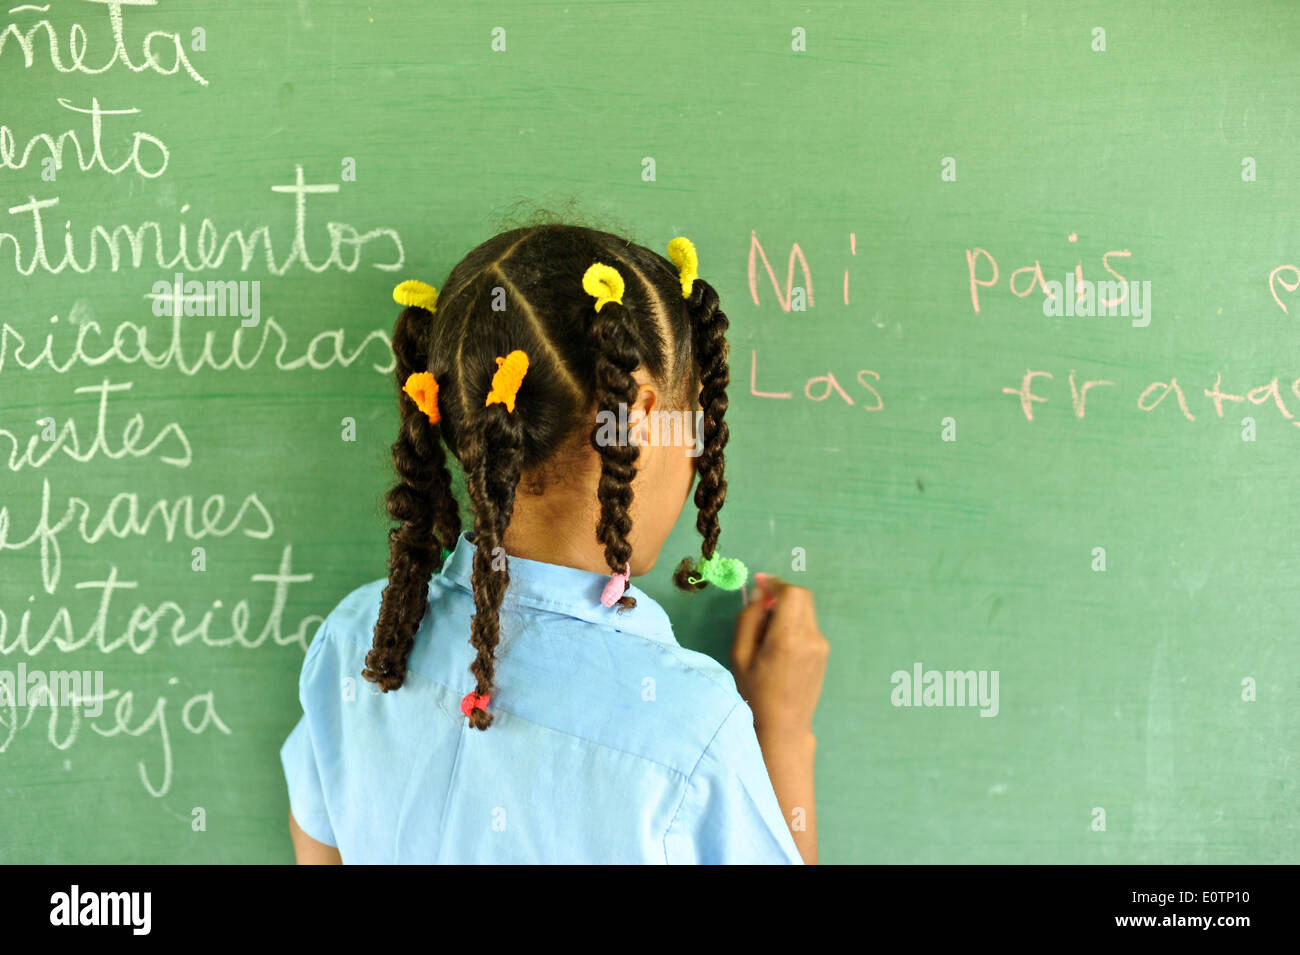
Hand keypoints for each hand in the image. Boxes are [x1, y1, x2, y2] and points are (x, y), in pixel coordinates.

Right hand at [730, 575, 828, 739]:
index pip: (791, 593)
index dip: (775, 583)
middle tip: (762, 604)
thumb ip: (749, 619)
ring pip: (806, 610)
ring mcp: (821, 645)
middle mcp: (811, 637)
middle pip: (803, 596)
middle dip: (782, 593)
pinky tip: (780, 643)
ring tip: (768, 629)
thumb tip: (760, 594)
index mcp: (788, 637)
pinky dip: (795, 622)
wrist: (783, 726)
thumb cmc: (755, 693)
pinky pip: (809, 625)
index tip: (759, 584)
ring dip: (789, 608)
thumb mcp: (740, 654)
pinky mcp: (824, 653)